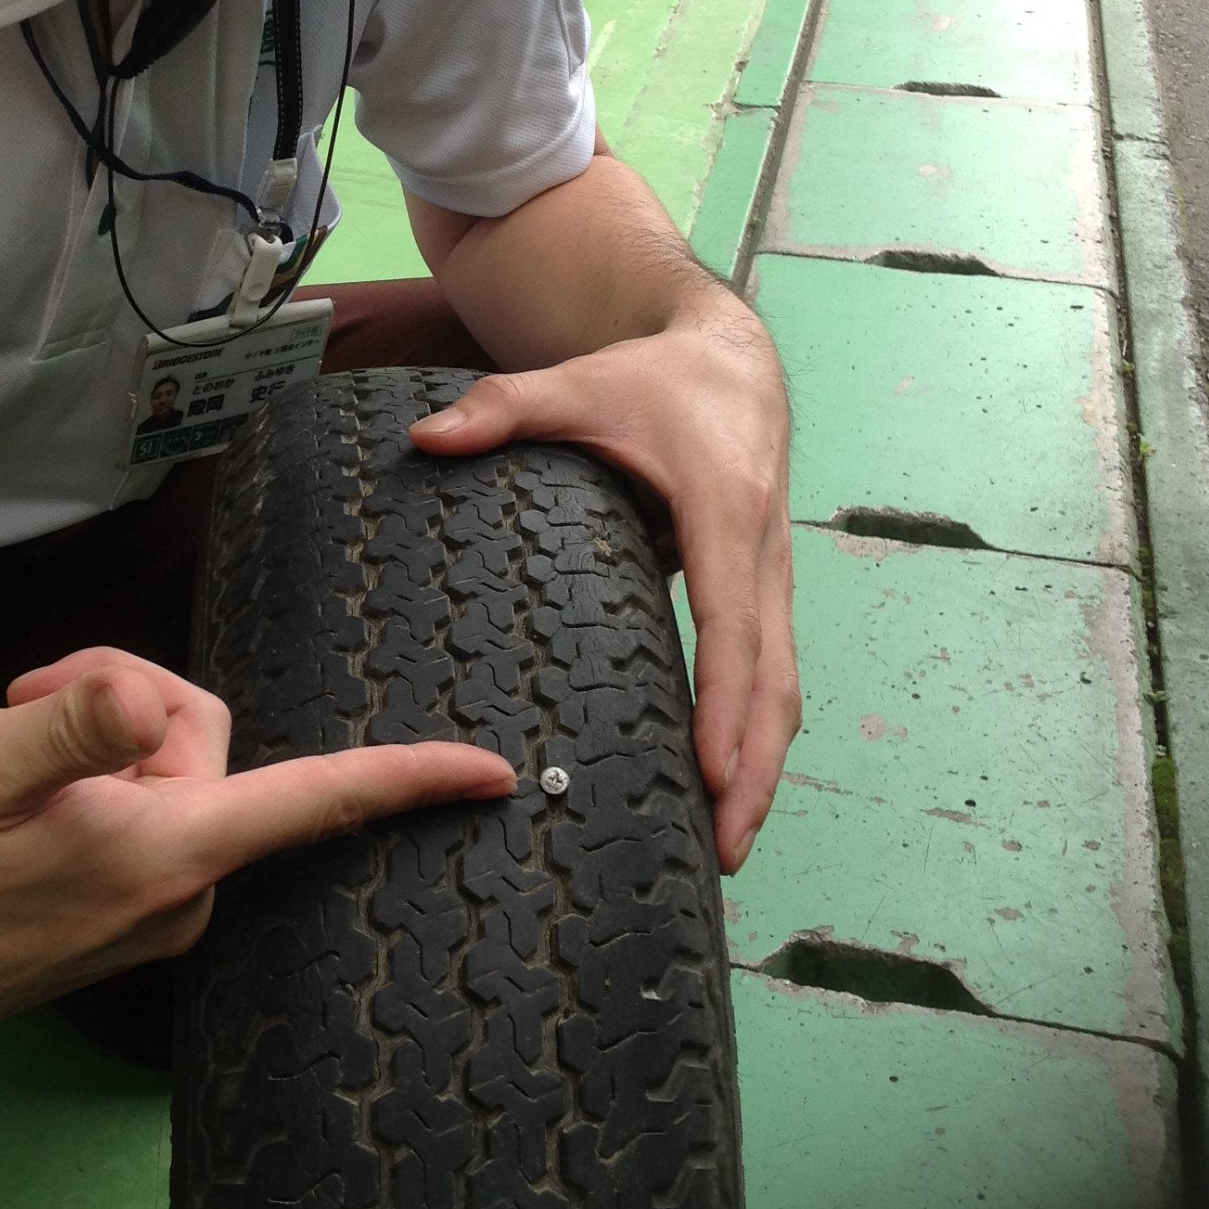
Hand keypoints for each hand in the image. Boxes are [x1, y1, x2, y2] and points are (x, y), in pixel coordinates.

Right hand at [0, 648, 514, 1080]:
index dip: (408, 780)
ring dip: (101, 744)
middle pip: (206, 747)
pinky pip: (137, 824)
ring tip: (4, 754)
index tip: (497, 775)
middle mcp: (168, 900)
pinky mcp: (104, 930)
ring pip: (170, 780)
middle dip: (127, 700)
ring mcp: (138, 924)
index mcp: (156, 855)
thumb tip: (155, 703)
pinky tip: (10, 802)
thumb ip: (76, 725)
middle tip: (25, 698)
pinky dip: (89, 789)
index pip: (308, 803)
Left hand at [410, 290, 797, 875]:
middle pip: (774, 682)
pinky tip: (722, 789)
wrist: (729, 359)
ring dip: (762, 766)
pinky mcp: (763, 591)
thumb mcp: (577, 385)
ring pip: (783, 688)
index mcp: (723, 511)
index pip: (727, 625)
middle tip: (725, 850)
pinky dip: (754, 735)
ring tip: (727, 845)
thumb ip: (503, 409)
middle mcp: (762, 554)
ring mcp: (771, 577)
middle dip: (754, 770)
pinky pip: (770, 674)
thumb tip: (424, 438)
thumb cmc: (654, 380)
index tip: (711, 773)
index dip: (723, 704)